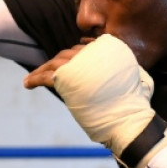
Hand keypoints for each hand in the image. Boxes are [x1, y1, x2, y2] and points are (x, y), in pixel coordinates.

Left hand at [26, 34, 156, 157]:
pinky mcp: (67, 78)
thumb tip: (117, 67)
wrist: (129, 120)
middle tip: (49, 71)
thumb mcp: (138, 75)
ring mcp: (79, 63)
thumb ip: (123, 66)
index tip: (67, 63)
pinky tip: (28, 83)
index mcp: (111, 47)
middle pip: (68, 54)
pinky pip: (46, 75)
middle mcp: (93, 51)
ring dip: (43, 70)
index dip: (76, 57)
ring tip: (34, 77)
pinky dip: (35, 78)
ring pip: (55, 63)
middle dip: (58, 63)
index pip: (86, 48)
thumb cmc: (136, 104)